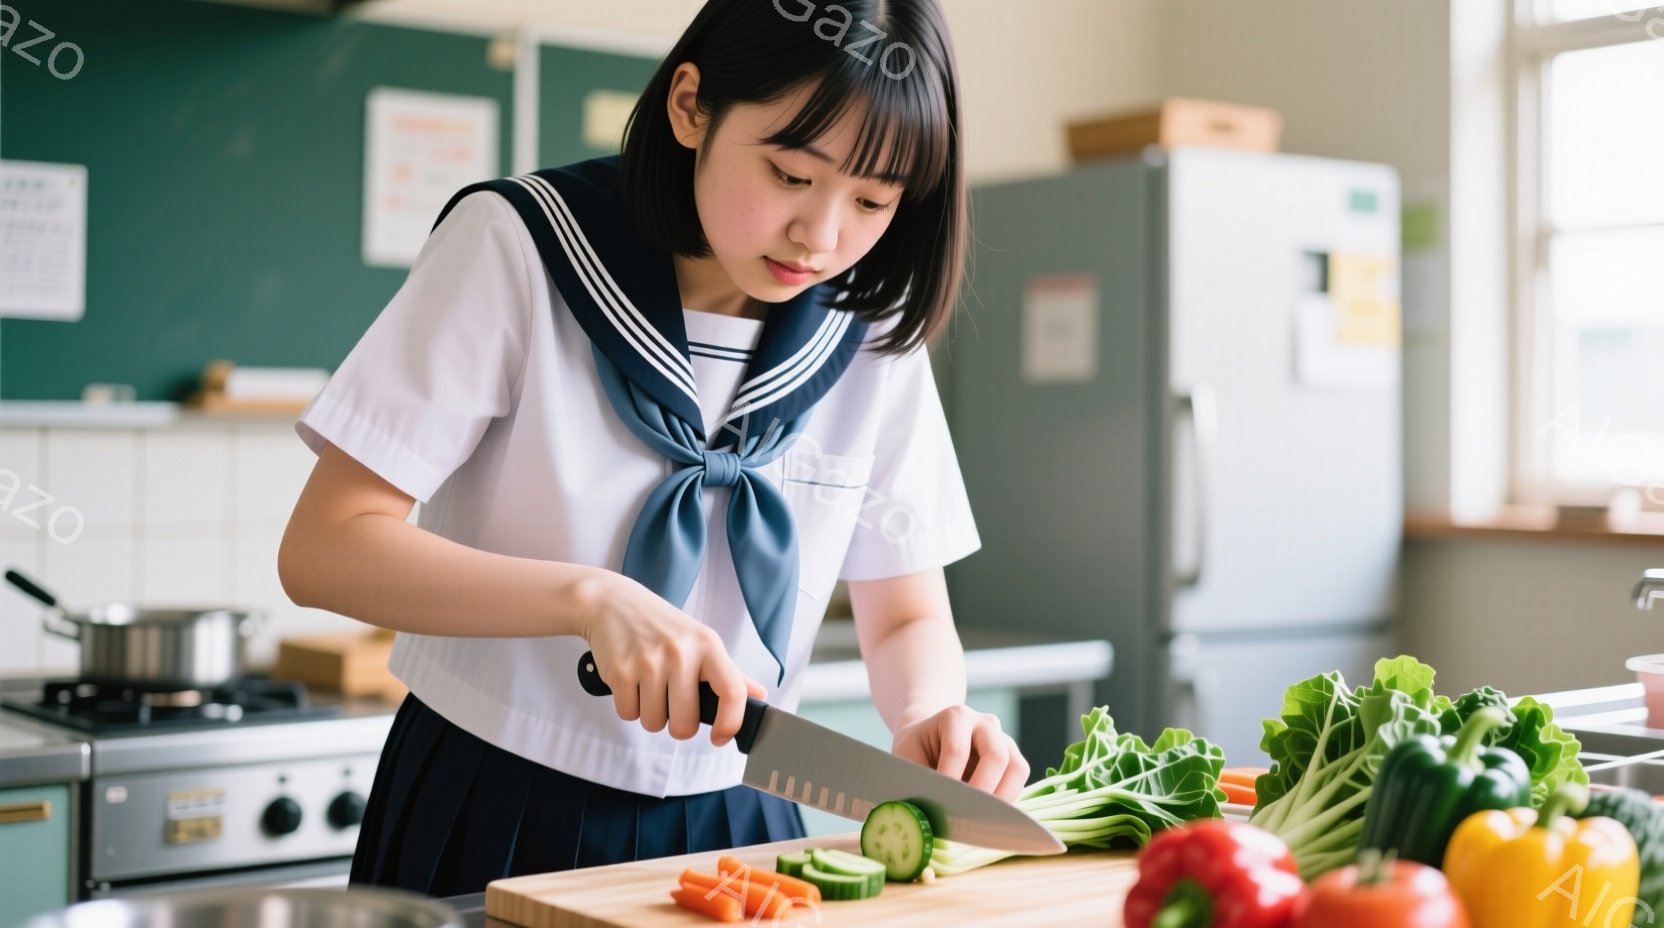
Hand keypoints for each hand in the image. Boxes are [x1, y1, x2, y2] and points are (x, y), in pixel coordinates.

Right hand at [578, 571, 765, 747]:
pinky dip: (629, 706)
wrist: (612, 602)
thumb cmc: (661, 626)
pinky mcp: (620, 670)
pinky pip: (628, 714)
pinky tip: (631, 682)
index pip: (732, 693)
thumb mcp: (700, 640)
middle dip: (678, 725)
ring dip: (651, 714)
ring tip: (649, 687)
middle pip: (685, 724)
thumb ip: (730, 673)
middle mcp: (681, 652)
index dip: (731, 724)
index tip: (720, 737)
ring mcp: (649, 661)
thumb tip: (759, 695)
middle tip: (673, 704)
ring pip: (654, 722)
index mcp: (708, 645)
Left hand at [891, 705, 1029, 803]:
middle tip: (966, 814)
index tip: (939, 804)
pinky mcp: (1013, 757)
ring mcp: (1003, 739)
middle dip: (981, 790)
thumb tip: (921, 815)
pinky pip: (1019, 779)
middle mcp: (985, 723)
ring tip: (981, 818)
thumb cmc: (917, 750)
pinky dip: (1008, 798)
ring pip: (1016, 767)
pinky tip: (989, 812)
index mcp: (955, 717)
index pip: (957, 750)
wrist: (929, 737)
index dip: (949, 781)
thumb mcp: (907, 758)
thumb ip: (917, 781)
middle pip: (995, 755)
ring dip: (1001, 797)